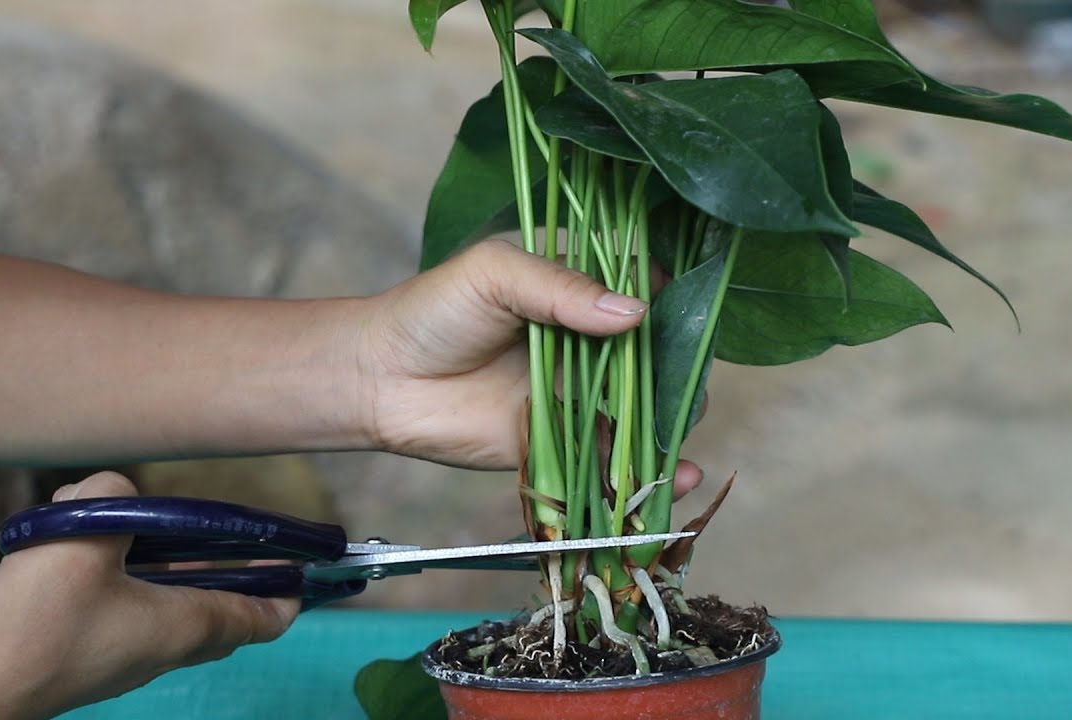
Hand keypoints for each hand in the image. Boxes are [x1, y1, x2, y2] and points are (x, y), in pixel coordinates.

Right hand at [0, 473, 298, 719]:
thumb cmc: (32, 626)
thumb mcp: (83, 536)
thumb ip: (115, 494)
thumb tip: (116, 488)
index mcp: (186, 627)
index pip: (267, 618)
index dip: (295, 591)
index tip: (308, 565)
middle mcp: (162, 647)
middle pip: (221, 608)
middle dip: (232, 569)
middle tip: (234, 534)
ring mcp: (121, 653)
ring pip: (168, 603)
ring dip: (167, 562)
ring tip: (141, 521)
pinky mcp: (80, 649)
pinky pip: (122, 605)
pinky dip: (118, 571)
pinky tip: (79, 538)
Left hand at [365, 239, 702, 494]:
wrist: (381, 380)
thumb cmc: (433, 310)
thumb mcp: (496, 275)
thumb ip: (562, 288)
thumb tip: (635, 314)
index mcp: (575, 287)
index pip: (641, 288)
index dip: (670, 300)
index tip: (690, 316)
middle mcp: (587, 341)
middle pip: (651, 354)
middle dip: (677, 371)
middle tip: (689, 383)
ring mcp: (579, 394)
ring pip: (639, 408)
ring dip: (668, 423)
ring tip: (686, 432)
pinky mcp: (565, 443)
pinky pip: (611, 457)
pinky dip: (644, 471)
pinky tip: (678, 476)